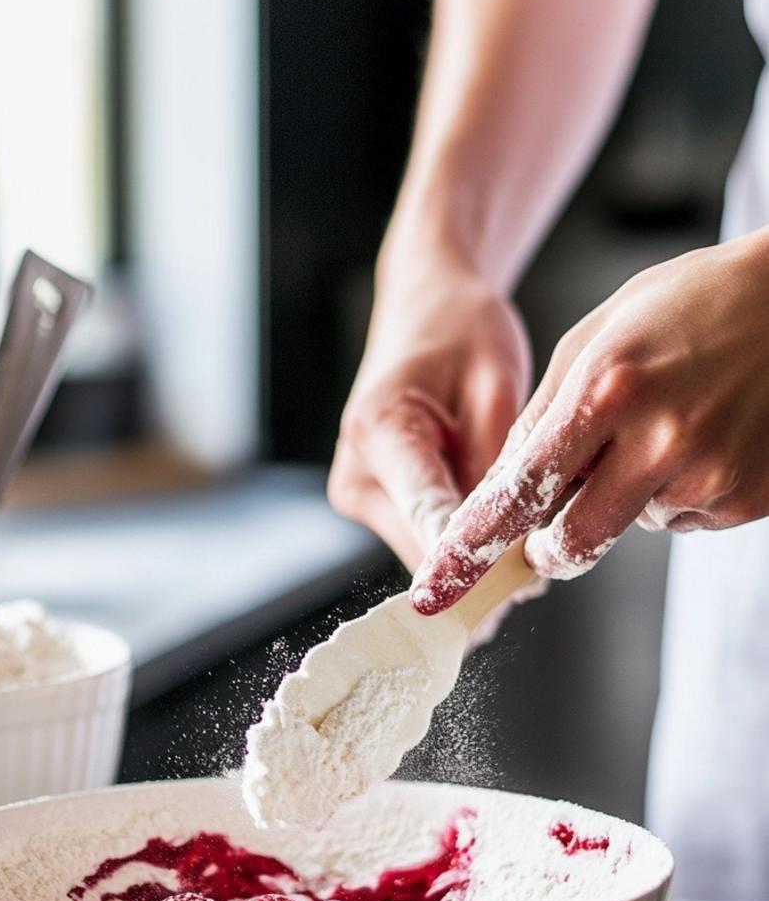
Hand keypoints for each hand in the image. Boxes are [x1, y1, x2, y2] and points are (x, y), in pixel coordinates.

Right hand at [329, 248, 530, 573]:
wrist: (424, 307)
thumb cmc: (460, 330)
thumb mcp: (495, 385)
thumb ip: (497, 466)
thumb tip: (514, 541)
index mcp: (381, 430)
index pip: (427, 512)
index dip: (470, 556)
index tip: (510, 592)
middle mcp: (357, 472)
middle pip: (422, 546)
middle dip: (481, 561)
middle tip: (542, 571)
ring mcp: (359, 492)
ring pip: (423, 549)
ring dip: (473, 555)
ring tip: (529, 545)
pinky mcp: (374, 500)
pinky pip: (423, 534)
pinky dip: (461, 539)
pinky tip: (501, 531)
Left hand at [411, 228, 768, 612]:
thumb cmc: (693, 303)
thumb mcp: (598, 336)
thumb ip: (543, 416)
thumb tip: (501, 488)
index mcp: (608, 389)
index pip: (522, 489)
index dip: (477, 540)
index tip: (444, 578)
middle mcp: (660, 441)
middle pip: (572, 540)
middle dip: (547, 548)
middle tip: (543, 537)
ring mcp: (710, 476)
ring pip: (628, 527)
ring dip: (625, 497)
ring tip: (664, 425)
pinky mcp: (749, 499)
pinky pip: (682, 519)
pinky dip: (676, 493)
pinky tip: (703, 437)